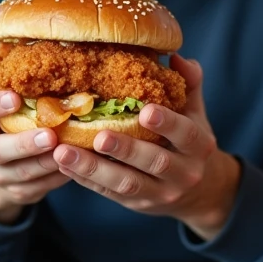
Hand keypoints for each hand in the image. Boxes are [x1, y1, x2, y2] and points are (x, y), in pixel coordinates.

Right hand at [0, 90, 69, 224]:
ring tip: (68, 152)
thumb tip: (58, 78)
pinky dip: (56, 176)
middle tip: (49, 136)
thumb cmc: (13, 121)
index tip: (15, 98)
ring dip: (46, 162)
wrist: (5, 164)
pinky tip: (73, 166)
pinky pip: (37, 187)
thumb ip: (24, 96)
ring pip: (21, 172)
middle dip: (24, 144)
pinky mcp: (15, 192)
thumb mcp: (10, 106)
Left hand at [53, 56, 241, 240]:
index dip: (168, 123)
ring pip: (127, 184)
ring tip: (64, 153)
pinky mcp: (136, 204)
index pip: (187, 134)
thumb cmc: (188, 141)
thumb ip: (188, 84)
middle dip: (125, 149)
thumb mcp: (194, 113)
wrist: (198, 193)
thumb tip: (175, 57)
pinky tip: (63, 166)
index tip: (145, 110)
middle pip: (154, 162)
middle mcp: (184, 173)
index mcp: (199, 146)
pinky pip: (109, 193)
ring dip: (94, 169)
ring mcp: (159, 193)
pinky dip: (86, 180)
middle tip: (98, 135)